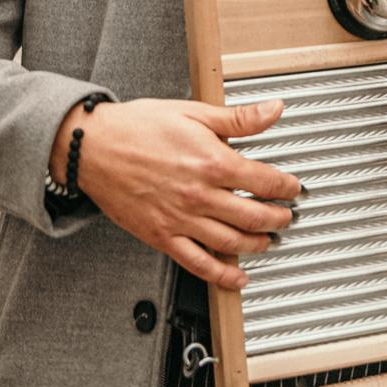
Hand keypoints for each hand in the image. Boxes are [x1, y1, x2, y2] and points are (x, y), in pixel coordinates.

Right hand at [57, 97, 301, 288]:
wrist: (93, 146)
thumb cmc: (137, 127)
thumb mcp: (193, 112)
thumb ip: (238, 118)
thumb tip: (273, 110)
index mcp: (212, 162)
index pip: (265, 181)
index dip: (286, 187)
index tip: (293, 188)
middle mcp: (200, 195)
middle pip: (254, 216)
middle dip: (278, 218)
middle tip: (287, 217)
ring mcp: (181, 219)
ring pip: (232, 242)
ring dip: (258, 244)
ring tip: (270, 240)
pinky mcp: (162, 236)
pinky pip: (198, 263)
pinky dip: (222, 275)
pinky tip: (237, 276)